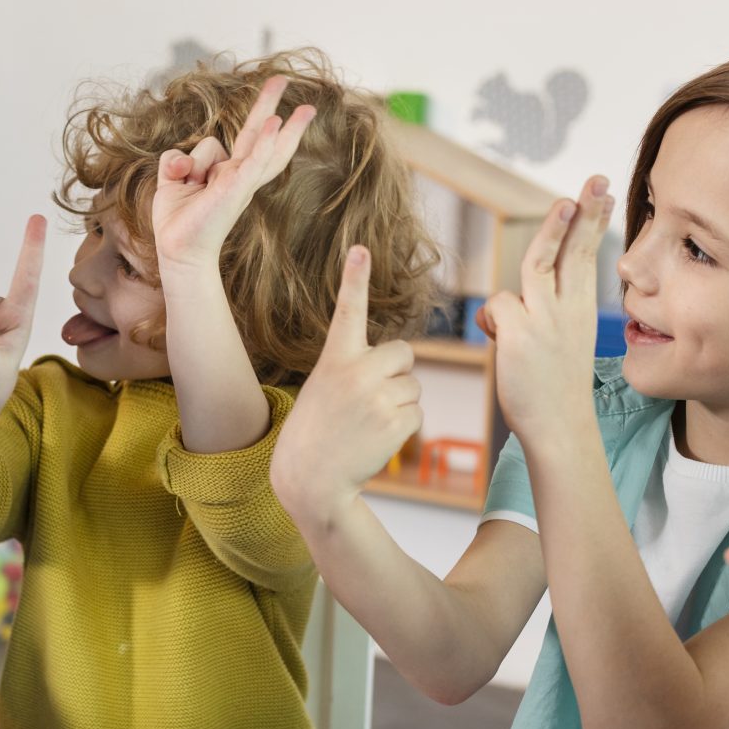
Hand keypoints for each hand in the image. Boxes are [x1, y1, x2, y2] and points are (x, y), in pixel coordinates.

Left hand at [151, 76, 315, 273]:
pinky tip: (276, 124)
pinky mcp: (236, 188)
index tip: (275, 97)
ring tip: (307, 108)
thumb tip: (183, 160)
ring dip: (285, 126)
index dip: (259, 114)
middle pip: (259, 133)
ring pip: (262, 146)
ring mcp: (240, 180)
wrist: (178, 248)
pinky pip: (253, 160)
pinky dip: (266, 142)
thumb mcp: (171, 179)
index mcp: (228, 171)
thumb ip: (177, 160)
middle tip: (283, 77)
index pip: (246, 137)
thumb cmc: (178, 219)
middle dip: (270, 103)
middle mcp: (239, 174)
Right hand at [271, 245, 420, 527]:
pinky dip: (404, 426)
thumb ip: (355, 367)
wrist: (310, 479)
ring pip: (413, 386)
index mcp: (334, 359)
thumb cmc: (315, 431)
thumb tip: (402, 362)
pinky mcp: (396, 422)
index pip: (347, 310)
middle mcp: (357, 371)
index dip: (355, 278)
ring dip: (399, 402)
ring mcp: (378, 397)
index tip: (360, 248)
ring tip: (367, 423)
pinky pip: (418, 413)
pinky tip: (377, 438)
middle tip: (370, 397)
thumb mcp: (323, 387)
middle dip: (397, 372)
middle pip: (404, 353)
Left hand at [477, 178, 611, 443]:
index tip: (602, 194)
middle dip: (586, 213)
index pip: (586, 258)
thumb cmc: (553, 390)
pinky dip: (491, 318)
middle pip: (575, 251)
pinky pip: (498, 305)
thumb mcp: (554, 346)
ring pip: (540, 262)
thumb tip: (495, 310)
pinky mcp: (520, 333)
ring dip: (553, 230)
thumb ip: (529, 319)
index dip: (593, 224)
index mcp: (580, 312)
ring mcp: (545, 320)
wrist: (559, 429)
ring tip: (564, 203)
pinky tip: (496, 337)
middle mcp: (567, 311)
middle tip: (596, 182)